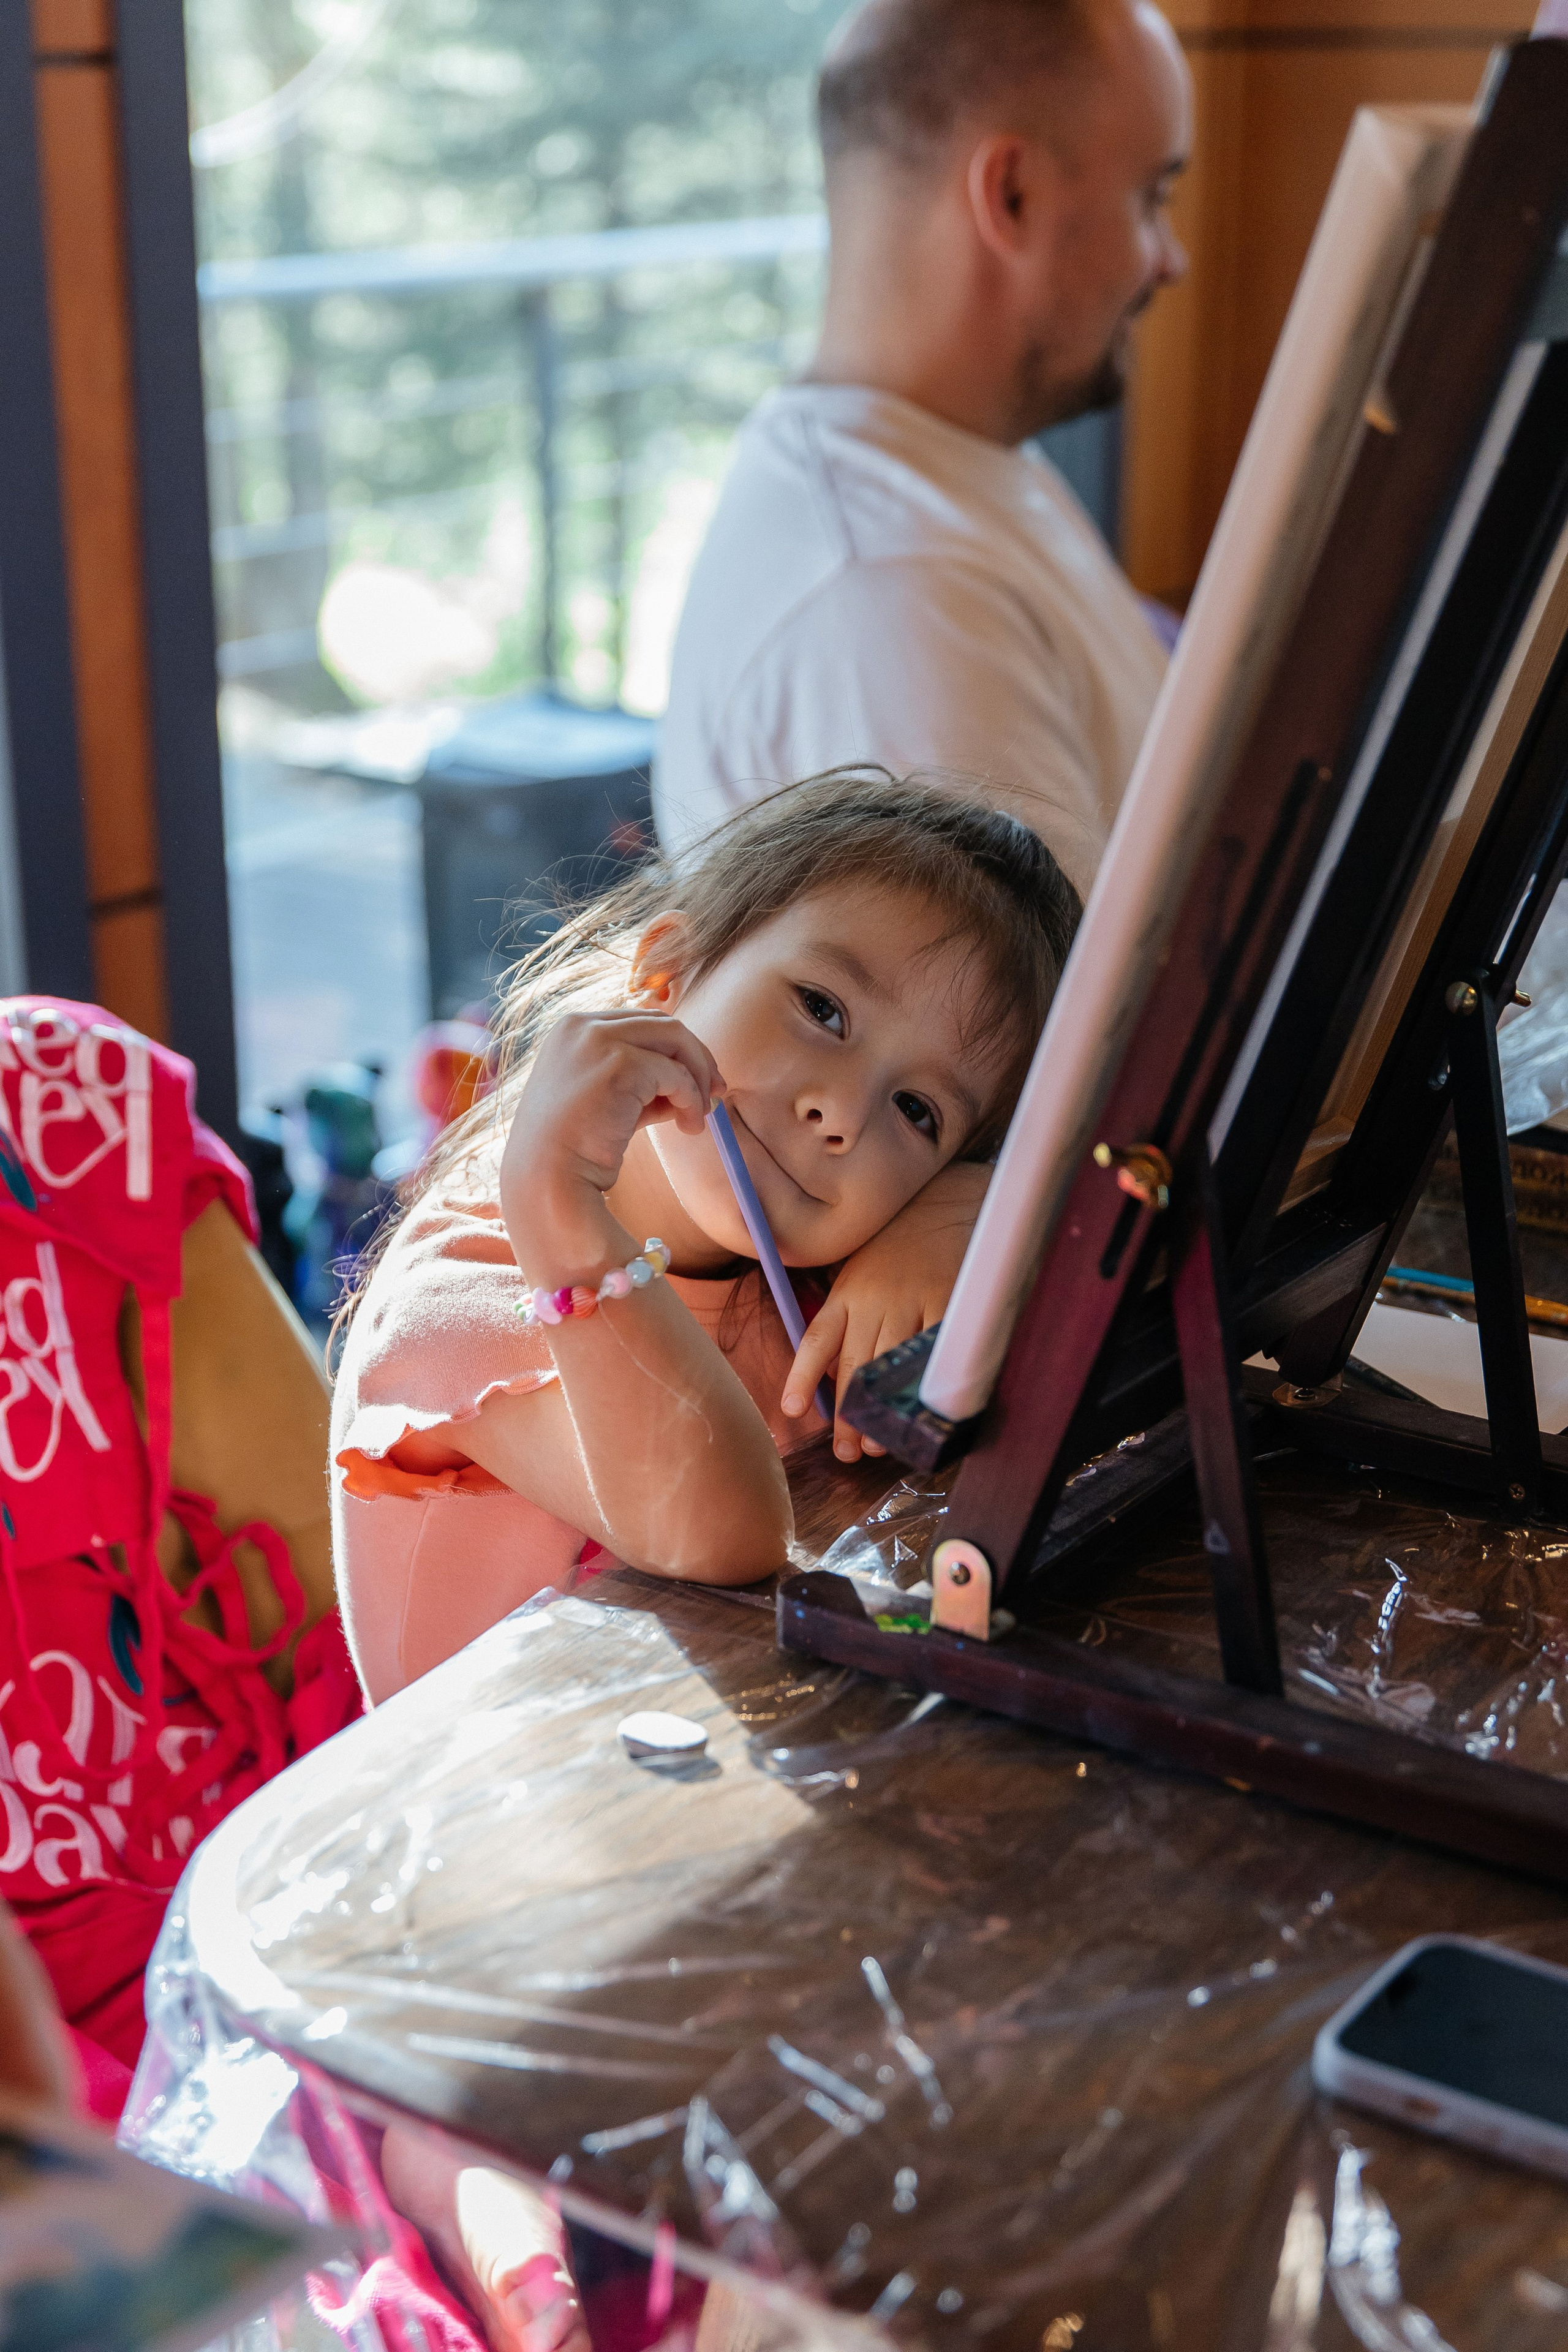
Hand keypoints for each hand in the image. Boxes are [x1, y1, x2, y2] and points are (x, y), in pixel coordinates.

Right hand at [502, 1009, 722, 1242]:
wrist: (546, 1181)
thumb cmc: (572, 1150)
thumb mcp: (607, 1102)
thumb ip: (641, 1084)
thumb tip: (692, 1081)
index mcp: (571, 1029)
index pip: (639, 1023)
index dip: (675, 1049)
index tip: (699, 1080)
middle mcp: (581, 1025)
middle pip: (662, 1023)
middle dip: (697, 1056)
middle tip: (717, 1092)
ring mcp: (597, 1040)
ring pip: (675, 1039)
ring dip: (697, 1078)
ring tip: (699, 1118)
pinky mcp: (618, 1063)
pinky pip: (675, 1074)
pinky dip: (691, 1099)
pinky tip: (688, 1126)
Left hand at [782, 1160, 989, 1460]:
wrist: (945, 1204)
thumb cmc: (897, 1245)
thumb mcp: (859, 1271)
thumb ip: (845, 1313)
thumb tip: (828, 1370)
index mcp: (847, 1293)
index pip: (817, 1340)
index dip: (803, 1378)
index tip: (791, 1410)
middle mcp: (874, 1299)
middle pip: (855, 1367)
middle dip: (848, 1416)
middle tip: (847, 1452)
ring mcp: (912, 1301)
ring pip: (891, 1367)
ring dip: (883, 1411)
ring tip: (879, 1445)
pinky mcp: (947, 1303)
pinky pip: (932, 1352)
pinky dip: (925, 1385)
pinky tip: (920, 1412)